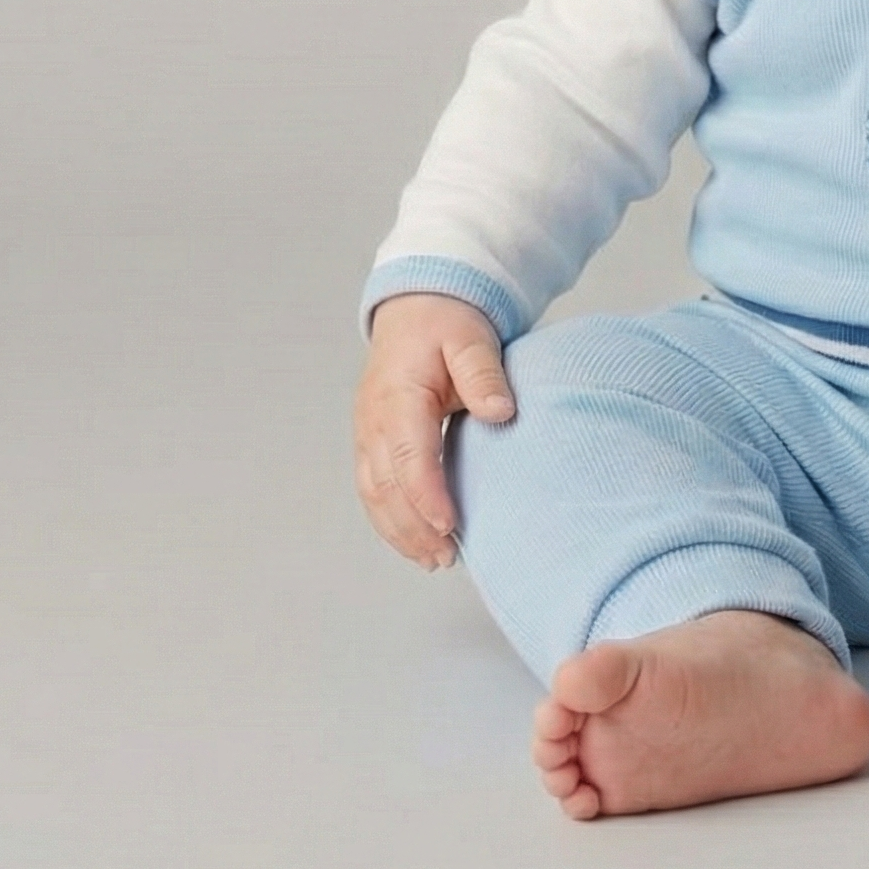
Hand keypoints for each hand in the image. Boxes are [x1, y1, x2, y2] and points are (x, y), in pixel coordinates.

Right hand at [352, 292, 515, 569]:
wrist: (417, 308)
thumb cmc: (448, 324)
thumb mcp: (471, 338)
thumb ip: (484, 373)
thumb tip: (501, 411)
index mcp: (398, 396)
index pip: (408, 455)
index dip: (426, 494)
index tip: (449, 524)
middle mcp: (374, 420)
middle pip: (385, 485)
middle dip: (413, 527)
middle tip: (447, 556)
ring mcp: (367, 433)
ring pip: (374, 493)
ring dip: (399, 531)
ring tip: (434, 560)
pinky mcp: (371, 443)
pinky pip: (373, 488)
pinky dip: (390, 520)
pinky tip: (417, 541)